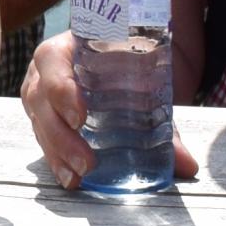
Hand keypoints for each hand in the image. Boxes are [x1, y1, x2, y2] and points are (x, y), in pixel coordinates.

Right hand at [22, 31, 202, 186]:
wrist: (124, 58)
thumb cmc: (129, 61)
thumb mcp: (145, 79)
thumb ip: (164, 121)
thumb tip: (187, 165)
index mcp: (69, 46)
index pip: (53, 60)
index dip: (61, 88)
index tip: (80, 116)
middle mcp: (46, 70)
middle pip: (40, 99)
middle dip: (60, 135)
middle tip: (86, 162)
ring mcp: (42, 95)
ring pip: (38, 122)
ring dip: (56, 153)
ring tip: (77, 178)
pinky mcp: (45, 117)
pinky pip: (43, 137)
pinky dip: (55, 160)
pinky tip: (69, 179)